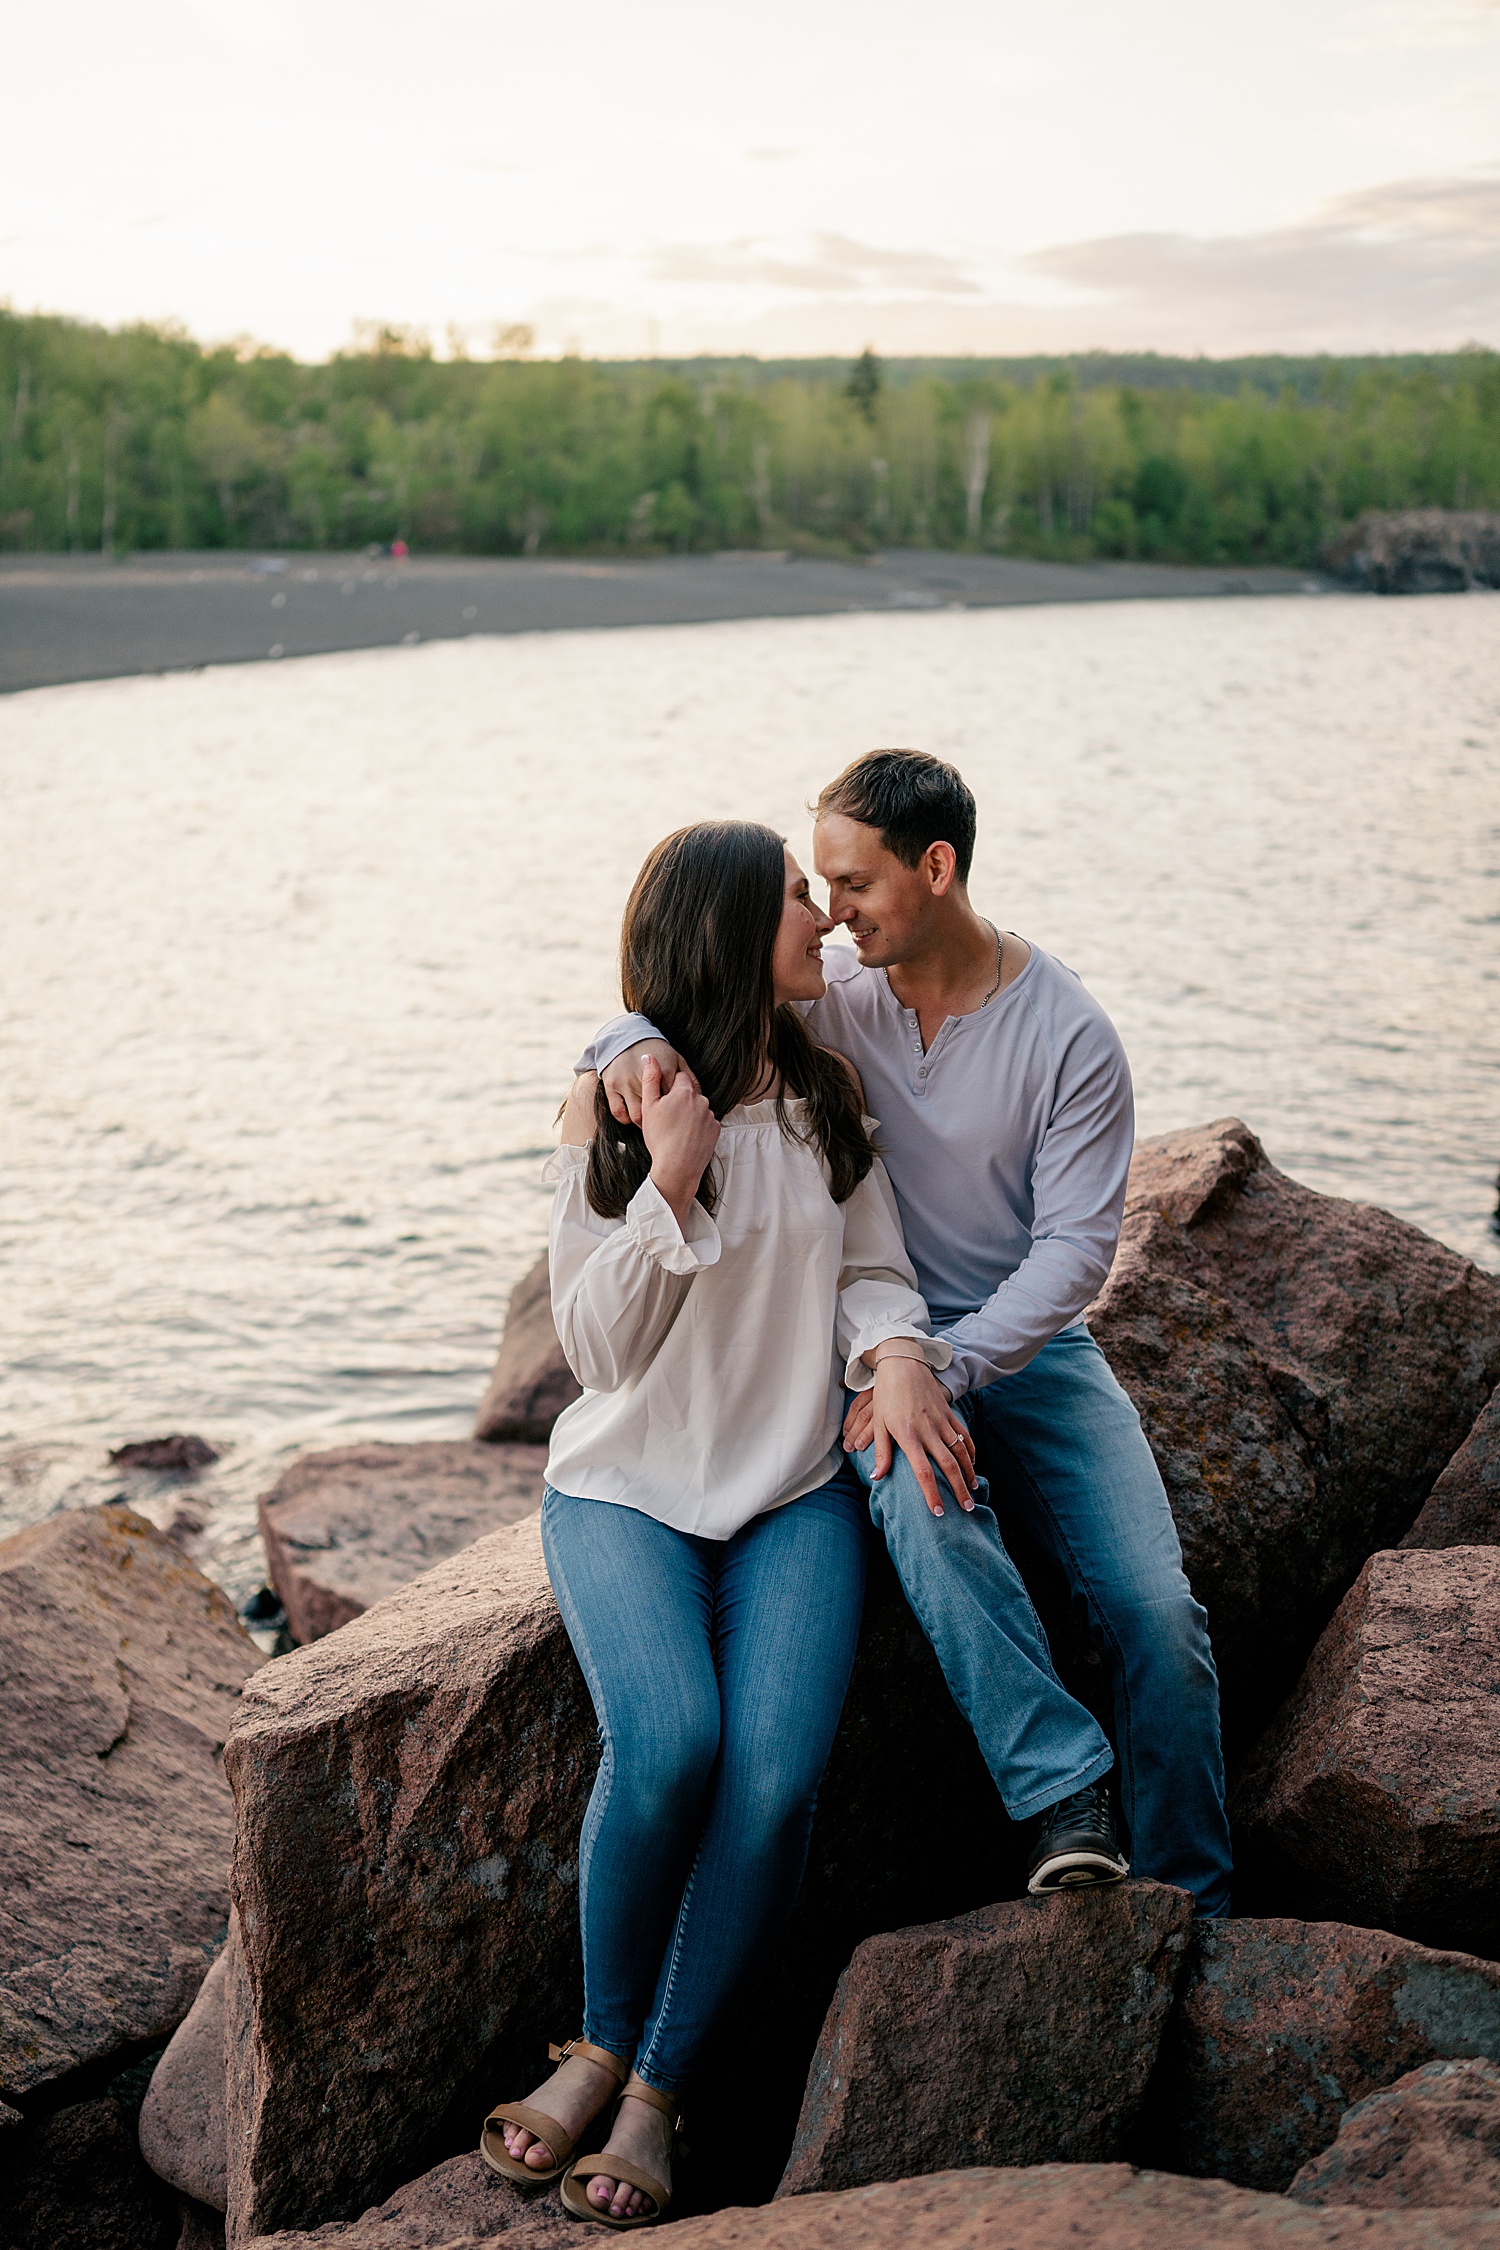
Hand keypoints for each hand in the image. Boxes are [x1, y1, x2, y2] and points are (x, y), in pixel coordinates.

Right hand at [602, 1039, 681, 1125]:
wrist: (628, 1035)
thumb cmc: (657, 1049)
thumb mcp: (676, 1059)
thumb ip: (689, 1077)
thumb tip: (699, 1093)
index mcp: (666, 1072)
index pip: (674, 1099)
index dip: (674, 1107)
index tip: (674, 1111)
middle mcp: (647, 1078)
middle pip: (656, 1111)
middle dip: (662, 1117)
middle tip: (664, 1119)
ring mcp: (627, 1083)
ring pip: (637, 1115)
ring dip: (644, 1122)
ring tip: (651, 1121)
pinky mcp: (611, 1086)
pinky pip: (619, 1112)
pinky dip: (627, 1119)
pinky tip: (635, 1118)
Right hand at [640, 1055, 718, 1225]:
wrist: (677, 1168)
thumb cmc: (660, 1139)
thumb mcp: (649, 1107)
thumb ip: (650, 1079)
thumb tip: (649, 1057)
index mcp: (685, 1091)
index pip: (679, 1077)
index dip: (670, 1086)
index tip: (664, 1099)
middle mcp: (702, 1100)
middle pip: (690, 1093)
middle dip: (680, 1101)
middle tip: (667, 1118)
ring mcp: (711, 1115)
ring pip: (698, 1108)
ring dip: (690, 1114)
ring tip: (676, 1130)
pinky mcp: (717, 1130)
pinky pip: (706, 1122)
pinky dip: (698, 1127)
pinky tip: (687, 1137)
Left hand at [844, 1358, 976, 1517]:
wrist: (903, 1364)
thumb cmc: (886, 1396)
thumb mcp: (879, 1423)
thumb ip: (881, 1452)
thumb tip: (877, 1478)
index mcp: (909, 1436)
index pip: (923, 1472)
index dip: (932, 1494)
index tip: (939, 1512)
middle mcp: (928, 1431)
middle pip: (949, 1466)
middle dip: (959, 1489)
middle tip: (967, 1509)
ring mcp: (941, 1421)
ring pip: (961, 1452)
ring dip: (969, 1473)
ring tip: (973, 1491)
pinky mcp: (949, 1413)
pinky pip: (964, 1435)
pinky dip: (971, 1451)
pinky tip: (974, 1464)